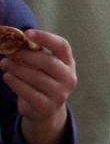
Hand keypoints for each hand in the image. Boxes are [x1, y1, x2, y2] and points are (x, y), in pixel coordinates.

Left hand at [1, 29, 75, 143]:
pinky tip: (7, 76)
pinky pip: (29, 92)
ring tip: (4, 64)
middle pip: (48, 62)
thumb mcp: (41, 65)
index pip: (62, 46)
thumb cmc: (41, 80)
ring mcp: (60, 94)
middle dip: (26, 55)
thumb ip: (32, 52)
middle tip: (10, 52)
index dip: (46, 38)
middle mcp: (69, 78)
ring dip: (17, 68)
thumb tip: (13, 41)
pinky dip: (15, 83)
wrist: (45, 109)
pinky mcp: (47, 106)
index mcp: (68, 63)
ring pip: (37, 77)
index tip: (27, 33)